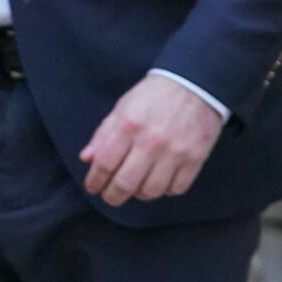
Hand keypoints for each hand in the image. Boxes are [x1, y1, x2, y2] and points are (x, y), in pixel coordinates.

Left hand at [79, 74, 223, 206]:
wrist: (194, 84)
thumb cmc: (154, 96)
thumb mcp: (122, 107)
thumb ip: (104, 134)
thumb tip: (87, 158)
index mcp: (128, 125)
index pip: (105, 163)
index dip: (95, 180)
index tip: (93, 187)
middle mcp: (150, 141)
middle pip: (126, 183)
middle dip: (113, 195)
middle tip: (110, 196)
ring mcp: (174, 152)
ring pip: (151, 191)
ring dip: (139, 193)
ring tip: (136, 186)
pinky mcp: (195, 159)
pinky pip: (176, 189)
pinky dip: (165, 190)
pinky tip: (160, 180)